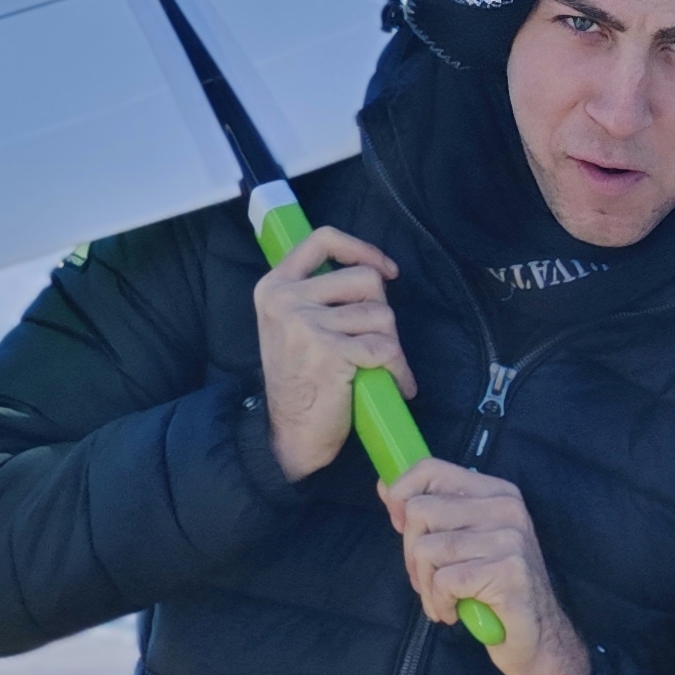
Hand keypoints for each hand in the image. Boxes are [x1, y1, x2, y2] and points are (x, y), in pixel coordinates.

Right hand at [253, 227, 416, 481]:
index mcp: (275, 286)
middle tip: (376, 342)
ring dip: (391, 345)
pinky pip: (386, 349)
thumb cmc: (301, 380)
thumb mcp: (293, 325)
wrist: (289, 435)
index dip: (362, 249)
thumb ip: (319, 294)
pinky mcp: (329, 352)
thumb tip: (373, 271)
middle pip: (367, 280)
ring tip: (379, 367)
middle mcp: (286, 300)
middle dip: (383, 313)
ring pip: (382, 316)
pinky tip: (394, 385)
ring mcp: (305, 325)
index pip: (322, 239)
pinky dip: (399, 370)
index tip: (386, 270)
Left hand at [379, 458, 593, 674]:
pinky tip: (453, 612)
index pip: (431, 469)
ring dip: (425, 585)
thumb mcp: (466, 540)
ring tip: (443, 599)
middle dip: (412, 554)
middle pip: (420, 512)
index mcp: (497, 492)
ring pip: (426, 549)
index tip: (400, 525)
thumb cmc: (494, 589)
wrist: (538, 636)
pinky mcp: (508, 571)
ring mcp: (510, 538)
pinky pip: (444, 581)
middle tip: (430, 580)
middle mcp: (506, 507)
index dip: (401, 494)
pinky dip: (439, 603)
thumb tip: (385, 484)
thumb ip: (433, 512)